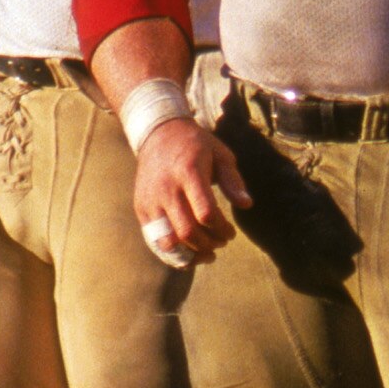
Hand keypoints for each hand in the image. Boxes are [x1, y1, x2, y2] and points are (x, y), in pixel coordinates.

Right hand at [134, 114, 247, 265]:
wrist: (158, 134)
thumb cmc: (197, 146)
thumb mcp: (221, 155)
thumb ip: (233, 181)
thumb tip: (246, 205)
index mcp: (189, 173)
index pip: (206, 213)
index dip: (222, 229)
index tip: (231, 232)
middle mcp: (166, 188)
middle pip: (187, 232)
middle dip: (210, 243)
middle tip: (222, 242)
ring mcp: (150, 200)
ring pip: (169, 242)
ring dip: (191, 254)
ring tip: (207, 253)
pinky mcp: (142, 209)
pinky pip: (155, 240)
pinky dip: (174, 253)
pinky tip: (190, 254)